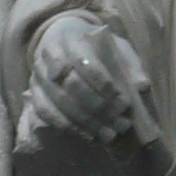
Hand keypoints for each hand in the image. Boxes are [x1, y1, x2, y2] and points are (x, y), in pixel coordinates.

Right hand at [25, 11, 148, 145]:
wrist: (65, 44)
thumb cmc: (96, 49)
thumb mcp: (117, 48)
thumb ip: (130, 65)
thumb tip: (142, 86)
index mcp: (72, 39)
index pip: (84, 61)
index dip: (103, 84)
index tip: (123, 102)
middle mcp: (49, 55)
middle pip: (71, 85)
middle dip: (98, 107)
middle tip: (121, 124)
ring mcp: (38, 74)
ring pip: (59, 101)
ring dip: (86, 122)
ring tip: (109, 136)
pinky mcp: (33, 92)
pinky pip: (45, 112)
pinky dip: (68, 127)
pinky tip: (88, 136)